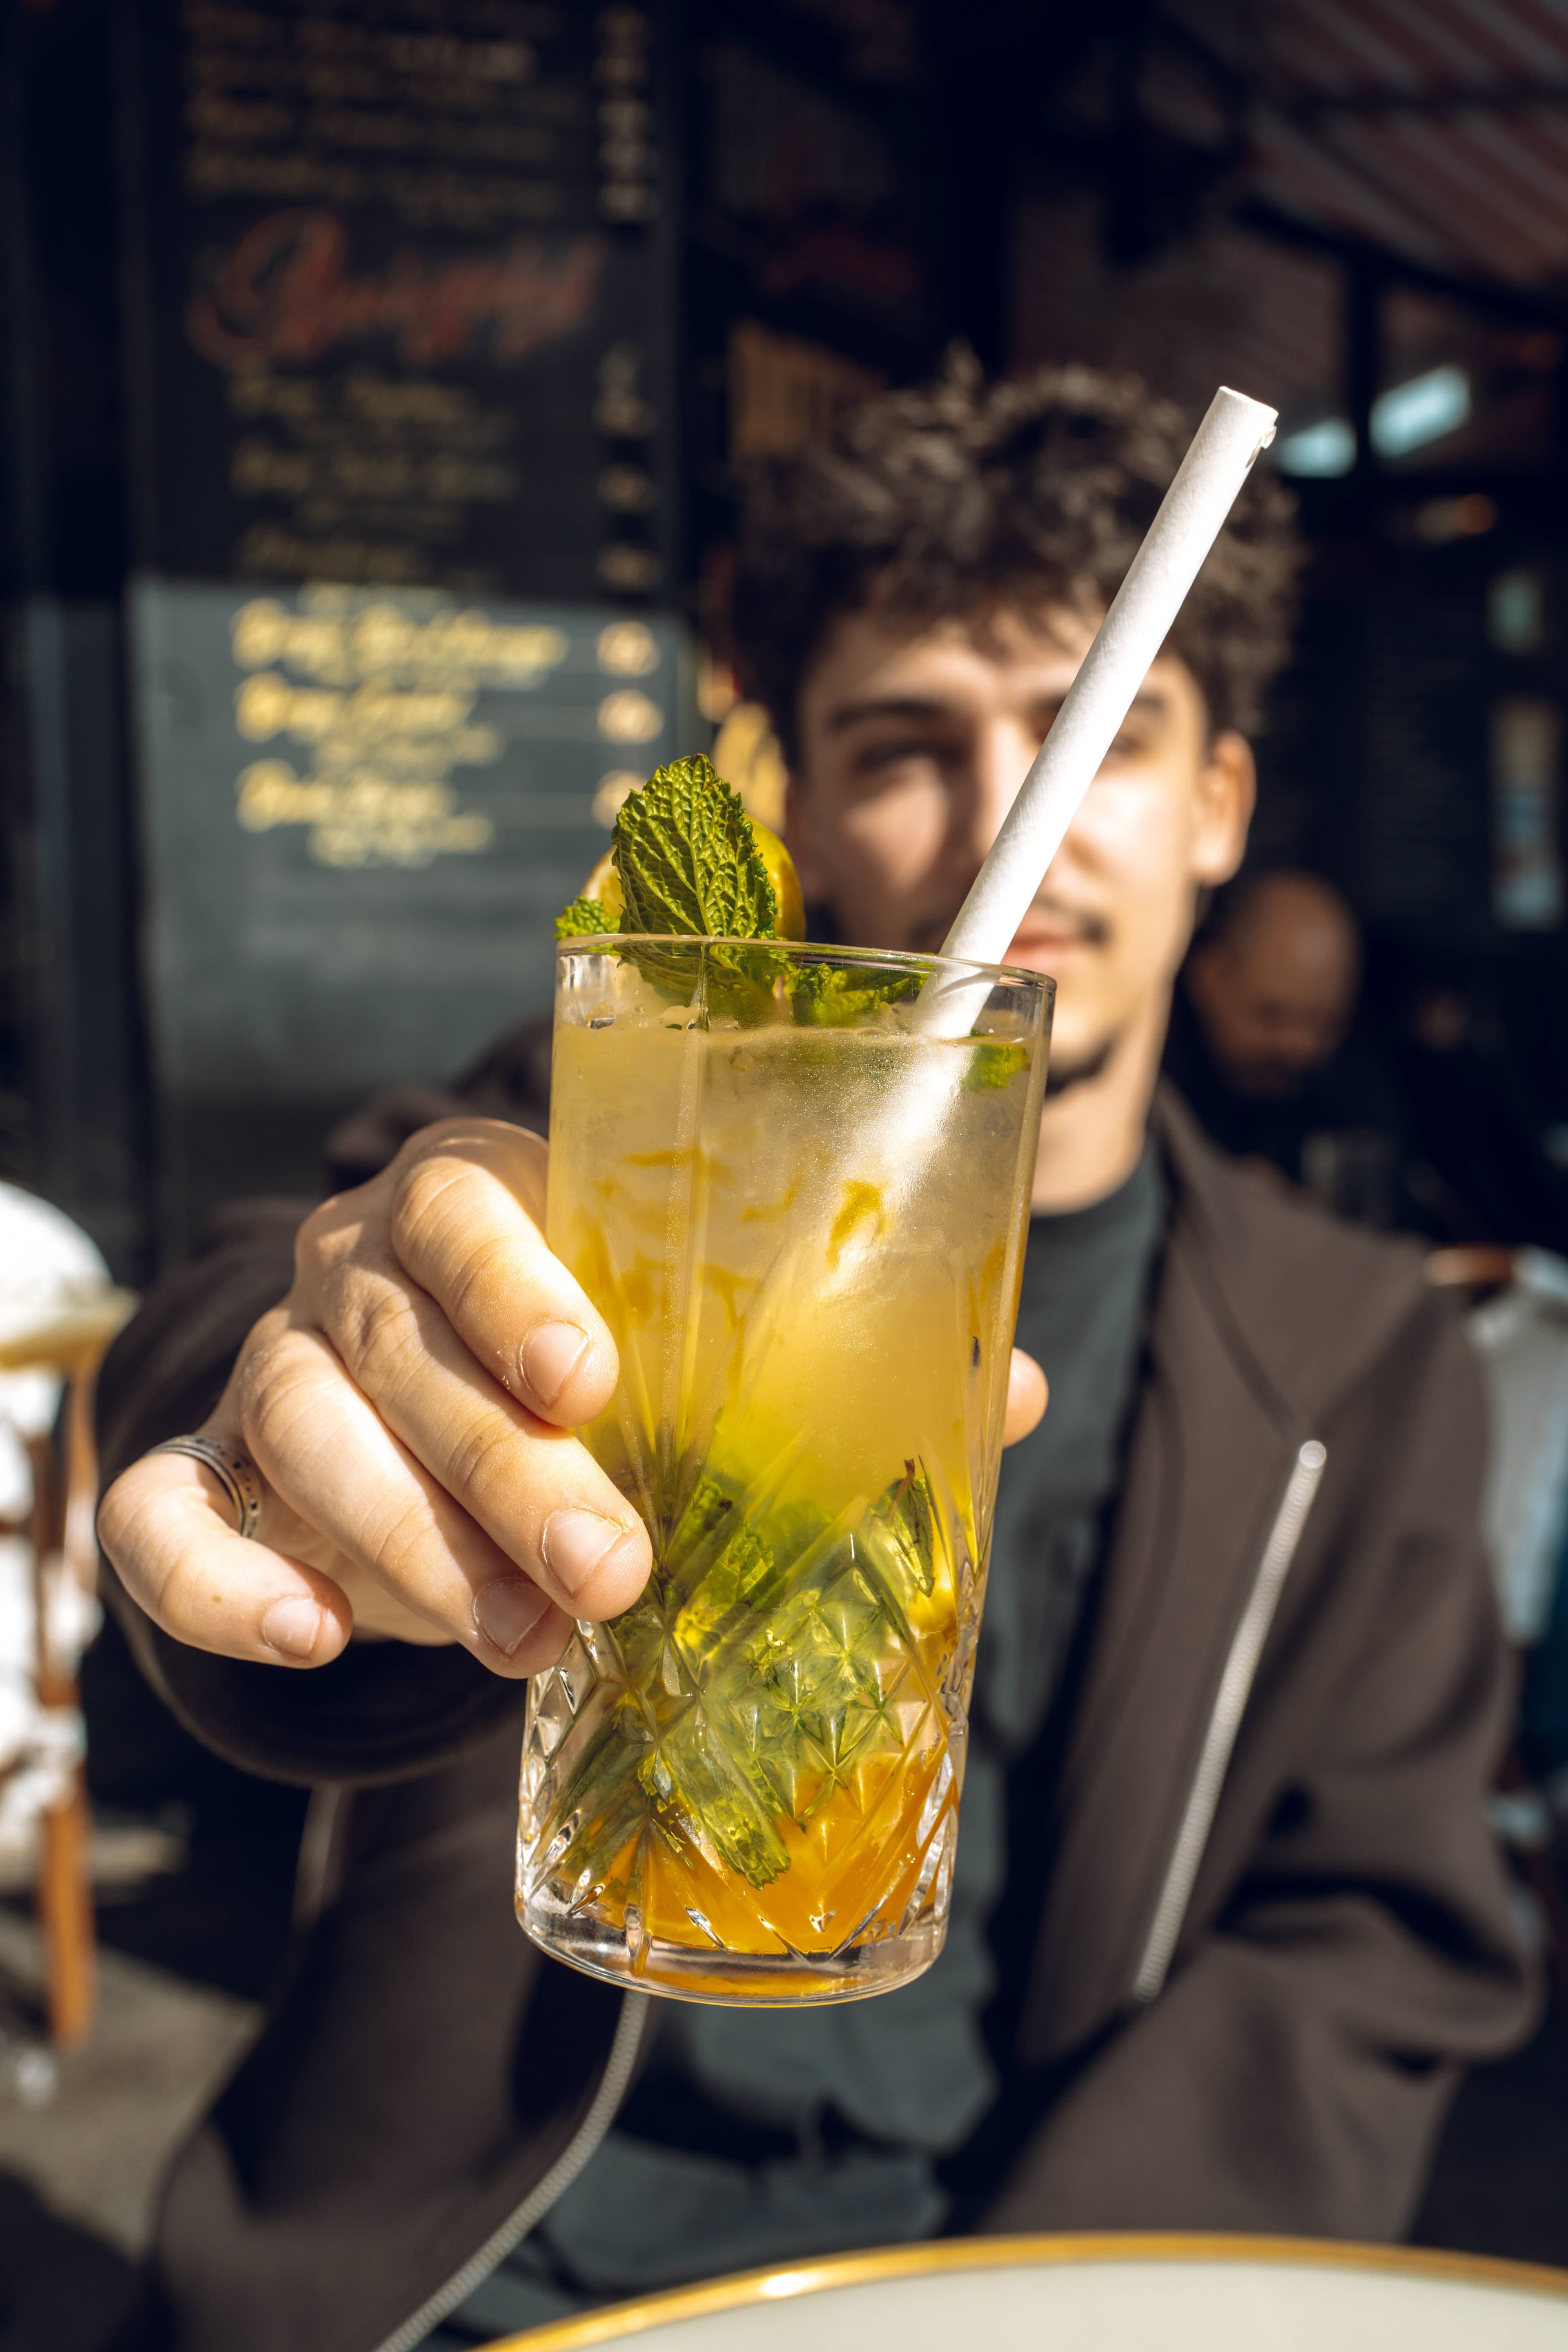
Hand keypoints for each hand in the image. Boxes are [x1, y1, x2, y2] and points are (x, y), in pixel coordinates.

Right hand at [98, 1119, 1048, 1679]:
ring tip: (518, 1645)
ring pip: (301, 1432)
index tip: (593, 1378)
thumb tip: (1014, 1393)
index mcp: (473, 1200)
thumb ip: (817, 1360)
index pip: (463, 1203)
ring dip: (410, 1547)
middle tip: (609, 1572)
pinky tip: (312, 1642)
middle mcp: (353, 1270)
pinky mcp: (207, 1473)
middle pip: (398, 1346)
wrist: (429, 1415)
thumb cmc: (591, 1370)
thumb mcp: (686, 1343)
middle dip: (505, 1468)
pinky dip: (228, 1585)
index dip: (518, 1283)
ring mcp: (270, 1371)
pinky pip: (166, 1520)